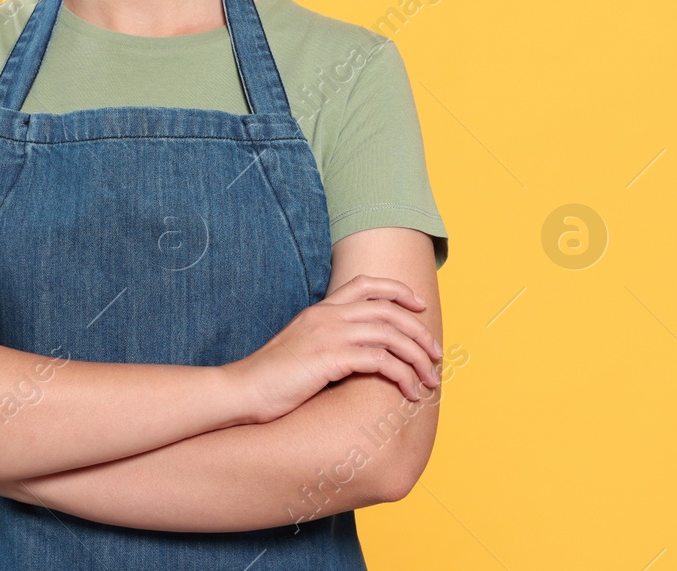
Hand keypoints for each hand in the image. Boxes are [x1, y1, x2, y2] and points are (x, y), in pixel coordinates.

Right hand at [225, 274, 442, 425]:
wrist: (240, 391)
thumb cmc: (269, 379)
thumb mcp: (300, 350)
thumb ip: (326, 342)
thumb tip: (355, 355)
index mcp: (320, 310)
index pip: (366, 284)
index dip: (398, 291)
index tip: (419, 307)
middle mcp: (328, 316)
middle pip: (388, 310)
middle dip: (419, 332)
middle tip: (436, 355)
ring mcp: (329, 335)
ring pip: (391, 334)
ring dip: (417, 358)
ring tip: (430, 380)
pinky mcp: (330, 359)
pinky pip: (381, 361)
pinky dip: (402, 376)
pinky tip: (410, 392)